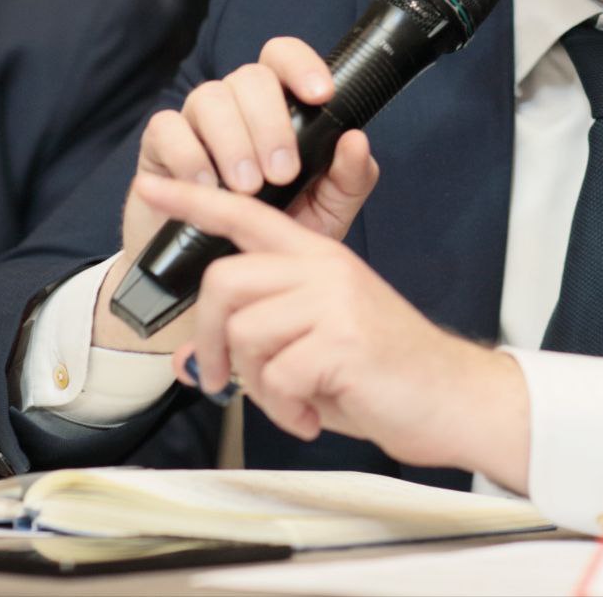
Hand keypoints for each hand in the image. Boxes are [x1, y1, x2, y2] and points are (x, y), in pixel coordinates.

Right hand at [94, 38, 378, 352]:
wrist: (225, 279)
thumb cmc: (281, 230)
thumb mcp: (330, 210)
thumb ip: (350, 176)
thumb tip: (356, 139)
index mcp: (282, 103)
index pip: (285, 57)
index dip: (302, 65)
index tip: (321, 95)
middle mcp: (239, 102)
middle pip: (251, 77)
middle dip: (271, 124)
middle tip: (283, 174)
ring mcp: (197, 119)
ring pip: (210, 97)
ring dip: (233, 142)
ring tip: (248, 188)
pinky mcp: (160, 145)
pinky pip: (167, 127)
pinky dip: (188, 155)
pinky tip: (206, 186)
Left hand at [136, 174, 530, 491]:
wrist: (449, 395)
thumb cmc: (381, 369)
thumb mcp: (313, 343)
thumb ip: (256, 340)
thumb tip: (190, 362)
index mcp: (318, 256)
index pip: (247, 216)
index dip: (194, 202)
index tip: (153, 188)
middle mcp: (324, 268)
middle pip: (224, 281)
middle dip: (209, 340)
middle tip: (224, 381)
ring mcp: (335, 301)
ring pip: (245, 334)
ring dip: (257, 385)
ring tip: (293, 400)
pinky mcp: (342, 340)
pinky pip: (275, 378)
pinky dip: (285, 411)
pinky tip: (312, 414)